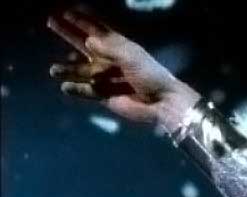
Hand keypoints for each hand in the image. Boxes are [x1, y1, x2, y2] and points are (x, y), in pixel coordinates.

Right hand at [47, 7, 199, 130]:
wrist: (161, 103)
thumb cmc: (149, 75)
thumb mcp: (130, 56)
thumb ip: (108, 47)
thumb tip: (88, 40)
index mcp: (120, 47)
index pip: (98, 29)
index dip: (83, 20)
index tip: (67, 11)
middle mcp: (111, 60)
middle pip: (85, 45)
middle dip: (69, 34)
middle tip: (51, 22)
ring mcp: (107, 78)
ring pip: (83, 71)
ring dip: (68, 69)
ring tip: (54, 70)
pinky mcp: (106, 96)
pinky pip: (87, 91)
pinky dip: (77, 89)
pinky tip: (66, 87)